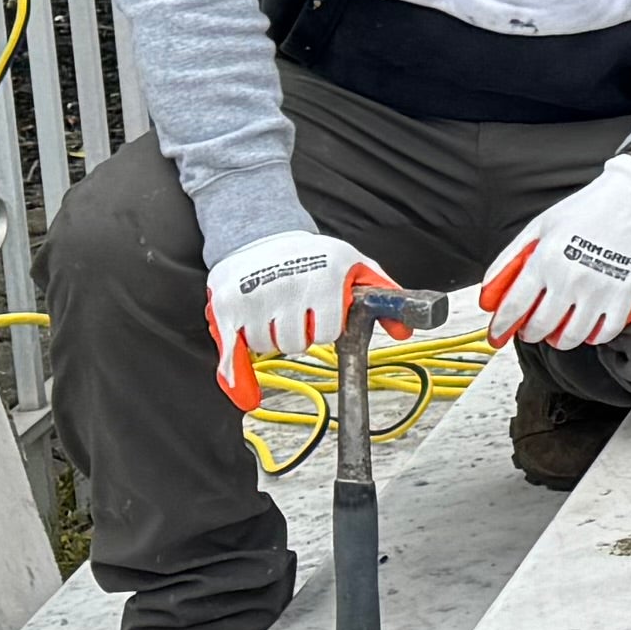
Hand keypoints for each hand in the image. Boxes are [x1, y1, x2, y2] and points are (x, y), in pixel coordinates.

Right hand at [205, 231, 382, 406]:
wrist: (262, 233)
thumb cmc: (313, 255)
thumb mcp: (355, 265)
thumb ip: (382, 298)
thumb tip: (403, 332)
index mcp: (324, 278)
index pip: (328, 333)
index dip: (326, 328)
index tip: (321, 314)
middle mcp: (289, 286)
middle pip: (296, 343)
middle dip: (298, 334)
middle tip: (295, 313)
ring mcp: (255, 296)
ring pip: (266, 347)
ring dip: (270, 338)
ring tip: (273, 312)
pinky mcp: (226, 304)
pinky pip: (233, 352)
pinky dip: (237, 376)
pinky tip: (247, 396)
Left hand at [474, 150, 630, 352]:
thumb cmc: (588, 207)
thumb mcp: (541, 225)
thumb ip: (512, 257)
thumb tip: (490, 289)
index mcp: (546, 260)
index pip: (514, 306)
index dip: (501, 326)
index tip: (497, 335)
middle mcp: (570, 279)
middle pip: (540, 326)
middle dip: (529, 333)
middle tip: (530, 329)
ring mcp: (599, 289)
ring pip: (571, 336)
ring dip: (558, 340)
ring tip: (557, 332)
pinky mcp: (625, 295)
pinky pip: (606, 332)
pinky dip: (593, 336)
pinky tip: (587, 328)